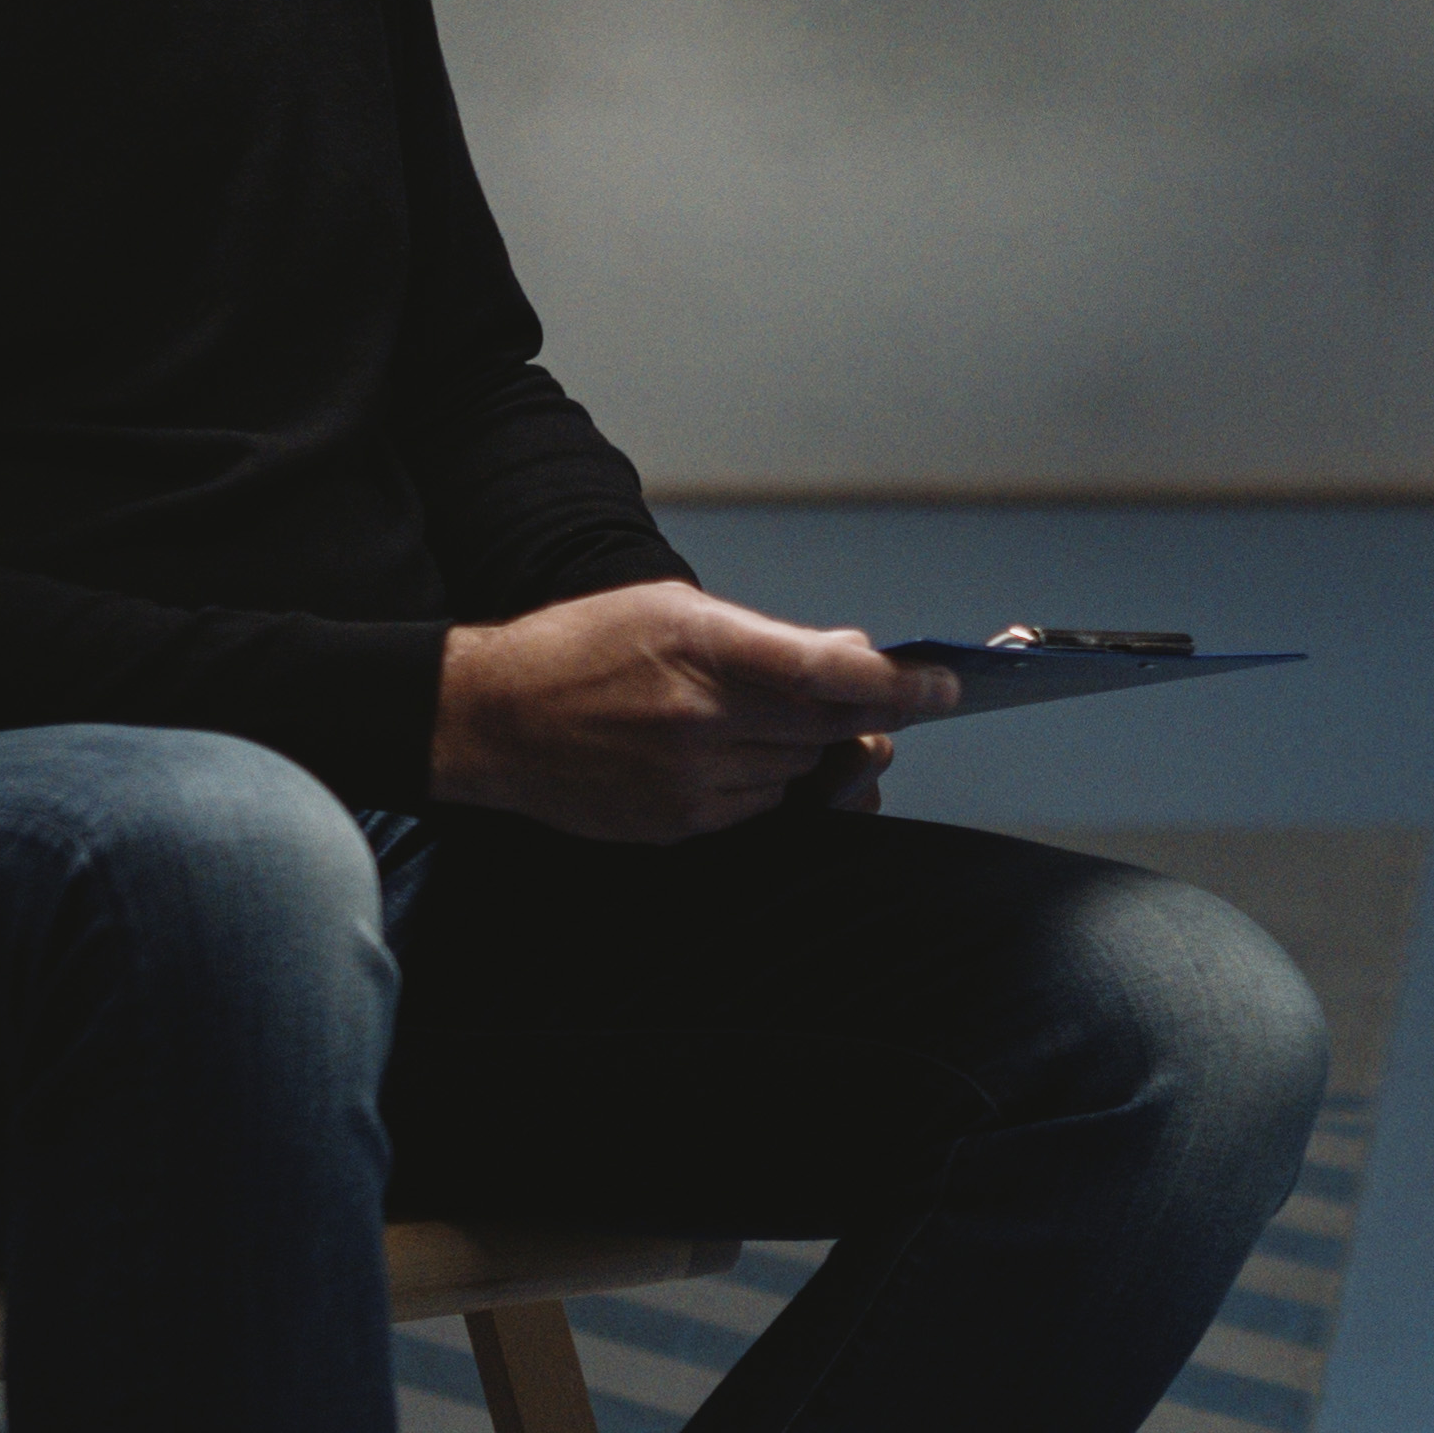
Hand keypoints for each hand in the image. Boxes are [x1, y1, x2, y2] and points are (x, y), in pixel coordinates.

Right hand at [432, 581, 957, 844]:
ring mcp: (689, 778)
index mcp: (703, 648)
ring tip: (762, 719)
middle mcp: (700, 718)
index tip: (943, 684)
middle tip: (877, 699)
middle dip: (859, 714)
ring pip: (799, 770)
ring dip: (805, 748)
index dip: (898, 681)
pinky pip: (759, 806)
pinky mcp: (677, 823)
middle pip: (825, 727)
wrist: (489, 719)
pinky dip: (765, 780)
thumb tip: (852, 652)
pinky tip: (728, 753)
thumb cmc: (579, 648)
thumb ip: (764, 637)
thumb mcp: (669, 609)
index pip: (829, 671)